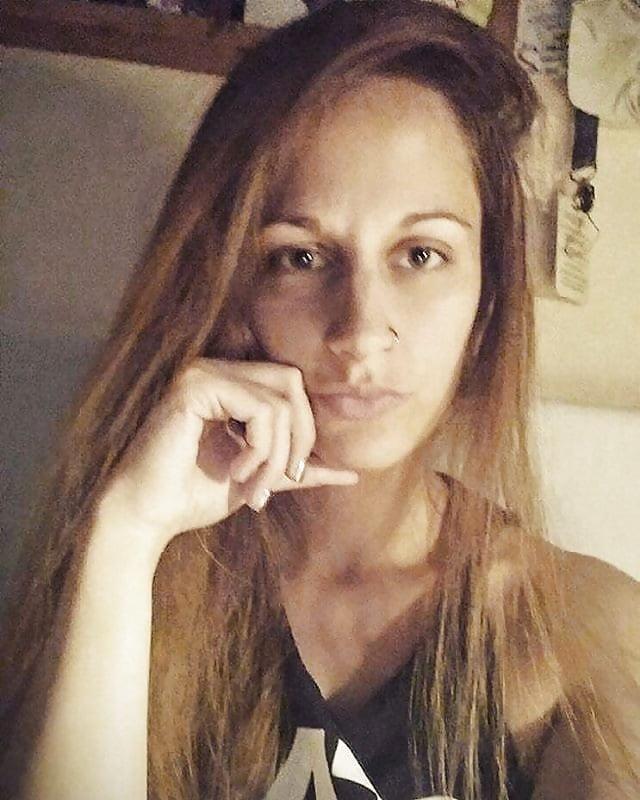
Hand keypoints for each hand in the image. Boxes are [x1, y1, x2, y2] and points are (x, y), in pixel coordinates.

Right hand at [97, 358, 357, 560]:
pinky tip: (236, 472)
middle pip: (292, 383)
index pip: (292, 387)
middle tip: (284, 479)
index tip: (293, 477)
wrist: (148, 515)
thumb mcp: (260, 477)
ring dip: (277, 454)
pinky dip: (260, 448)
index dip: (304, 430)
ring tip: (255, 487)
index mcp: (230, 384)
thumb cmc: (194, 495)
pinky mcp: (195, 386)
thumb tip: (352, 473)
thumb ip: (299, 469)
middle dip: (299, 437)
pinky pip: (259, 409)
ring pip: (279, 400)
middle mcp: (216, 369)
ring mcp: (203, 373)